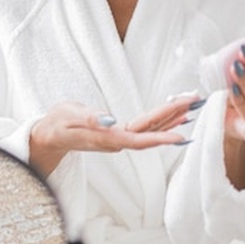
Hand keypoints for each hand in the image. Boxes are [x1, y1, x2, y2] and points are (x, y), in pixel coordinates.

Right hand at [29, 97, 196, 175]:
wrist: (50, 136)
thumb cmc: (57, 124)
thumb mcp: (68, 116)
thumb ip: (88, 118)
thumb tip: (110, 119)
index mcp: (107, 138)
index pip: (138, 139)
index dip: (160, 138)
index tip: (180, 136)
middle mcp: (117, 142)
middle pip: (150, 132)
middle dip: (173, 117)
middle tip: (193, 101)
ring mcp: (120, 140)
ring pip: (151, 131)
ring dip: (172, 119)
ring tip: (192, 105)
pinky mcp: (120, 135)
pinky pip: (145, 129)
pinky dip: (162, 121)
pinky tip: (176, 116)